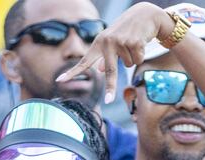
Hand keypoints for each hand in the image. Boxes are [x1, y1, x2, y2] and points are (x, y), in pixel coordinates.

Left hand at [57, 2, 172, 103]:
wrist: (144, 14)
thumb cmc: (126, 30)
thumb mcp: (112, 42)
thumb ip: (105, 56)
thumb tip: (99, 69)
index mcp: (99, 43)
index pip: (84, 61)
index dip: (72, 73)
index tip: (60, 81)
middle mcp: (107, 42)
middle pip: (109, 72)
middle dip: (110, 88)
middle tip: (108, 101)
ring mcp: (121, 42)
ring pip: (128, 65)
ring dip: (133, 57)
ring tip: (132, 43)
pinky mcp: (134, 42)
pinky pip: (138, 60)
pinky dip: (141, 54)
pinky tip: (140, 42)